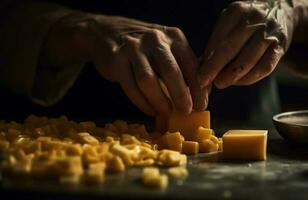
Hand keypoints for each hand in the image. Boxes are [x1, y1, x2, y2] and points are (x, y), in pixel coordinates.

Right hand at [42, 14, 207, 115]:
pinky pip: (131, 87)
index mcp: (173, 37)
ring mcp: (133, 48)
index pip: (191, 64)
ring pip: (148, 80)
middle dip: (181, 95)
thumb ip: (183, 66)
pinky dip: (143, 103)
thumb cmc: (144, 47)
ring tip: (166, 113)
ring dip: (160, 101)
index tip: (202, 105)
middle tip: (186, 112)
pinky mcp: (116, 59)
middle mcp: (155, 39)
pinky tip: (150, 110)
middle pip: (171, 71)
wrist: (105, 32)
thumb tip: (202, 94)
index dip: (198, 87)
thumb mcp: (166, 48)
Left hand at [199, 0, 301, 88]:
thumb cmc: (247, 20)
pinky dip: (250, 78)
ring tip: (221, 83)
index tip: (199, 74)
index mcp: (236, 11)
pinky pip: (264, 67)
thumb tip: (200, 66)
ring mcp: (269, 32)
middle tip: (204, 81)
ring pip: (248, 60)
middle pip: (231, 48)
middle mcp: (254, 19)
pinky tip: (239, 82)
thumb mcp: (230, 22)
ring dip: (232, 76)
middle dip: (215, 68)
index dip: (208, 59)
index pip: (218, 39)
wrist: (280, 8)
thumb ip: (216, 42)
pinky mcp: (281, 46)